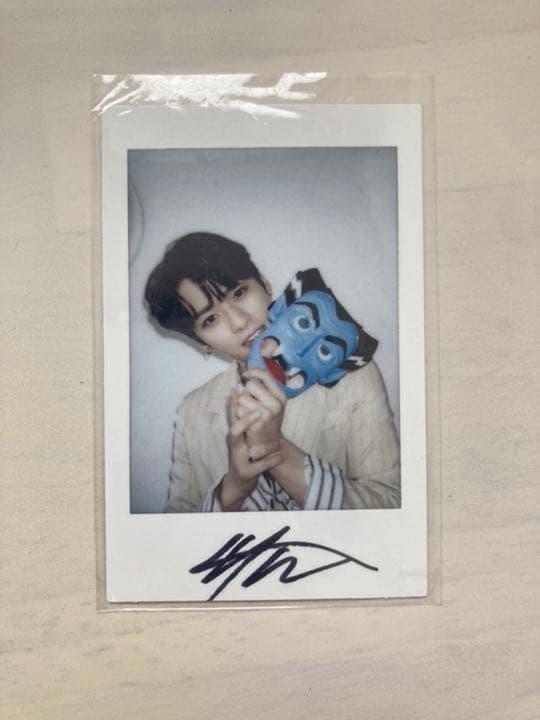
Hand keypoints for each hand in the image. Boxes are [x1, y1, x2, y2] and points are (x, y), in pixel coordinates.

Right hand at [218, 390, 282, 510]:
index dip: (235, 404)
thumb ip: (237, 412)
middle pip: (235, 431)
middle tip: (257, 413)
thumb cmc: (242, 449)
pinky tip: (281, 455)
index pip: (232, 416)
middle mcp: (235, 444)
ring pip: (250, 451)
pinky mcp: (246, 472)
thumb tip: (235, 389)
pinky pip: (260, 466)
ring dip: (265, 447)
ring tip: (278, 443)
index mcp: (235, 432)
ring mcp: (240, 459)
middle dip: (245, 422)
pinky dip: (272, 461)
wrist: (240, 477)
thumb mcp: (239, 431)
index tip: (241, 393)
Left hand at [237, 368, 286, 453]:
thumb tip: (246, 372)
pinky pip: (239, 410)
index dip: (253, 372)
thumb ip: (262, 386)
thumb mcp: (271, 402)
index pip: (266, 375)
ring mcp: (268, 413)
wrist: (269, 444)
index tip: (244, 375)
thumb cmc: (267, 420)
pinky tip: (246, 421)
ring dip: (241, 404)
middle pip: (250, 385)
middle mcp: (276, 403)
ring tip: (248, 414)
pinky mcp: (257, 422)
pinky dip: (238, 415)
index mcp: (281, 396)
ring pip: (242, 397)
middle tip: (250, 403)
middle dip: (246, 392)